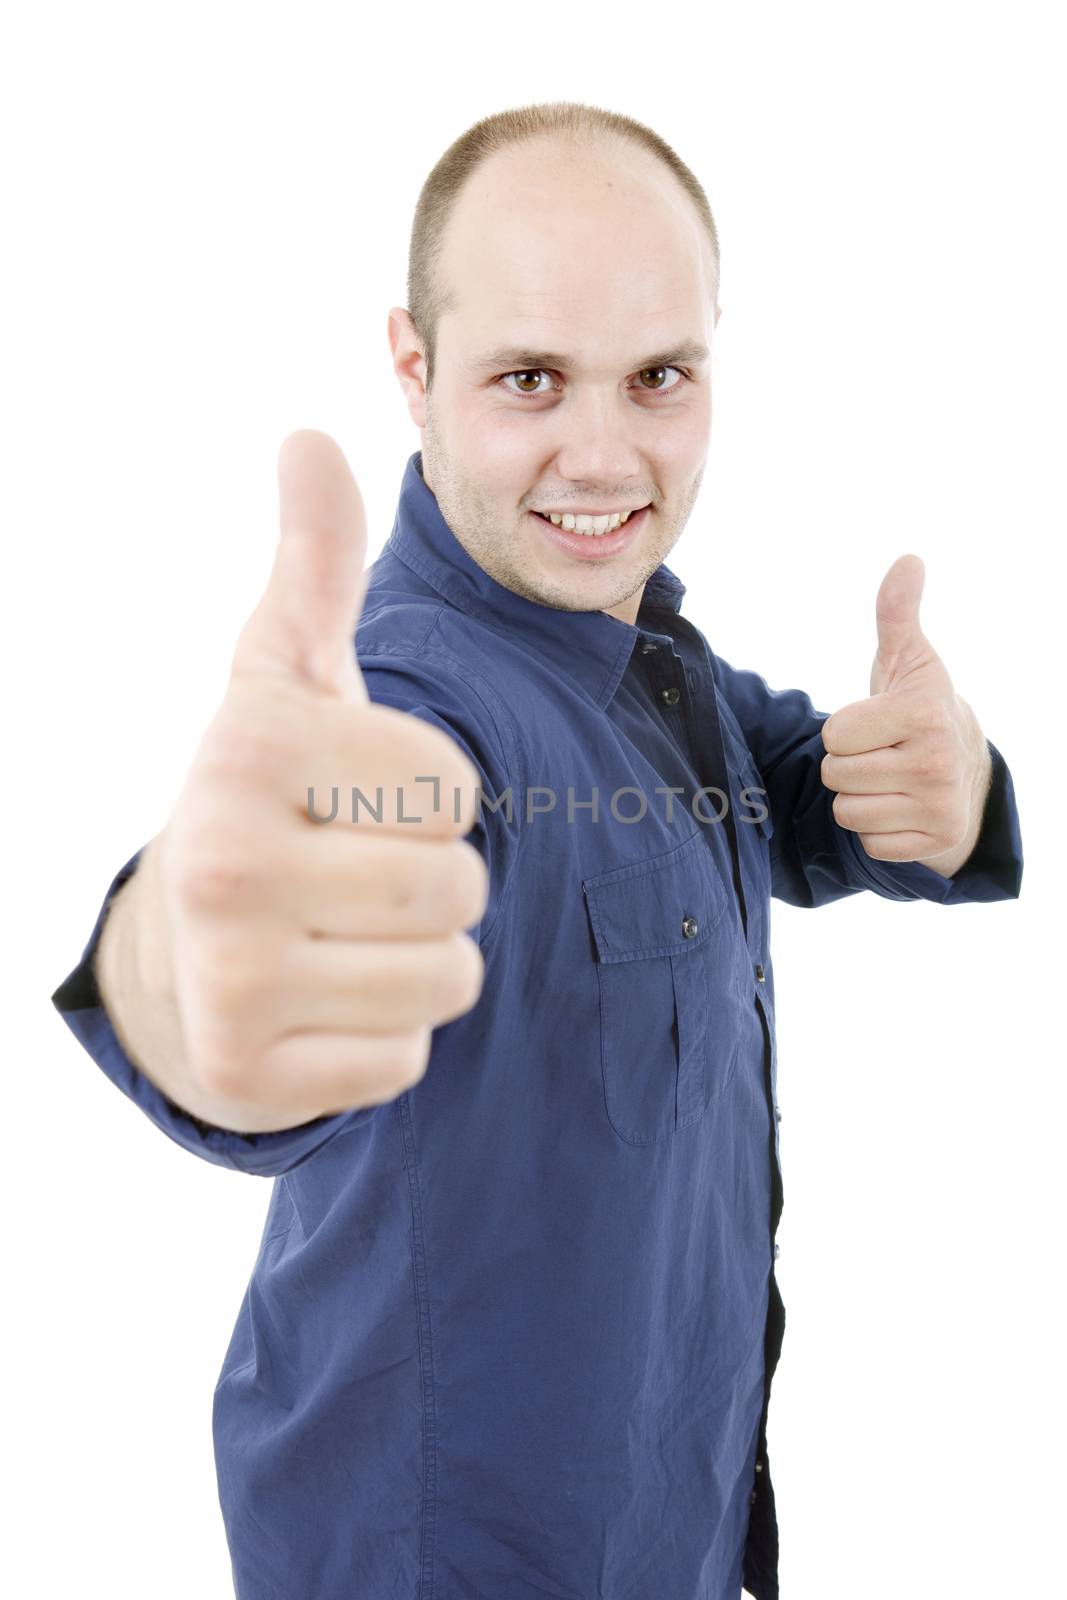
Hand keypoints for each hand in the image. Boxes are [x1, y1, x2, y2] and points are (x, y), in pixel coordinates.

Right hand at [147, 430, 488, 1131]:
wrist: (179, 946)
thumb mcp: (285, 677)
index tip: (358, 798)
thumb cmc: (270, 795)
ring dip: (421, 962)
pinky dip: (386, 1037)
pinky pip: (409, 1059)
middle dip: (435, 884)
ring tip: (341, 936)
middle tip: (352, 876)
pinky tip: (320, 1004)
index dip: (433, 794)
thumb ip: (315, 566)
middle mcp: (224, 865)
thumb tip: (307, 437)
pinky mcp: (251, 1075)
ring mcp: (230, 980)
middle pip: (462, 888)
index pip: (458, 790)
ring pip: (450, 980)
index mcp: (250, 751)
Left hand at [819, 554, 990, 868]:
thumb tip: (908, 560)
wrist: (966, 772)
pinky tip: (902, 809)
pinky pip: (866, 843)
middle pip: (835, 775)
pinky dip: (877, 829)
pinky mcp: (934, 843)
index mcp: (923, 713)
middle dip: (849, 764)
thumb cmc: (919, 709)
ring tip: (890, 780)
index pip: (834, 734)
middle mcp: (936, 761)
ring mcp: (939, 807)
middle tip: (883, 754)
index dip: (845, 729)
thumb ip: (897, 612)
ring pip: (845, 812)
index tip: (877, 724)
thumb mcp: (908, 660)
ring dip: (859, 798)